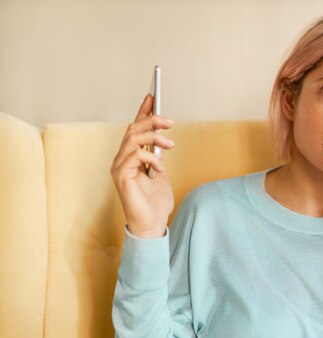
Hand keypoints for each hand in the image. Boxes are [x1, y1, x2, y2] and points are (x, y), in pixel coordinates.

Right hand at [110, 94, 175, 237]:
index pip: (135, 129)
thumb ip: (158, 156)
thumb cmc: (156, 202)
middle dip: (151, 120)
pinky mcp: (120, 176)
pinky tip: (159, 168)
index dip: (143, 111)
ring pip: (132, 139)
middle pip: (132, 130)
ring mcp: (119, 167)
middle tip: (169, 121)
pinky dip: (151, 157)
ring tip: (170, 144)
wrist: (152, 224)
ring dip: (154, 137)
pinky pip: (134, 156)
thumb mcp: (161, 174)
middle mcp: (122, 160)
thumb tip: (162, 139)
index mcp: (132, 157)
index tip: (152, 95)